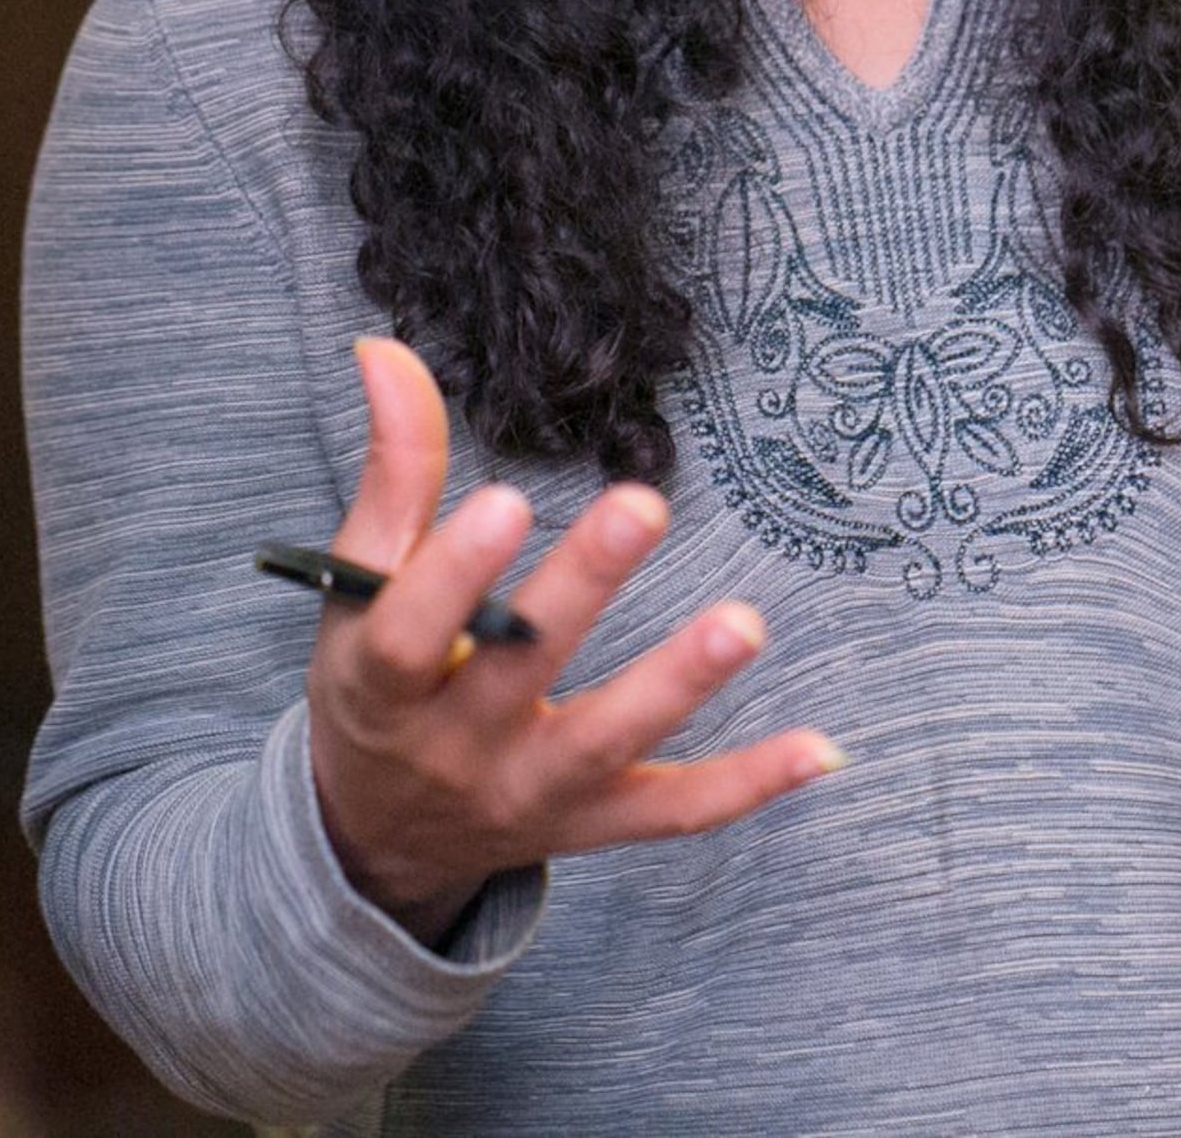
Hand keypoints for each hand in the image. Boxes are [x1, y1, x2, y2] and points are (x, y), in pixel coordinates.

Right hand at [304, 338, 844, 942]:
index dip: (455, 575)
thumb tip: (385, 349)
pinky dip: (747, 784)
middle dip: (581, 592)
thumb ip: (391, 473)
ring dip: (677, 684)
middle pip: (516, 674)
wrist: (381, 830)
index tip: (508, 499)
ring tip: (743, 623)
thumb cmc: (378, 683)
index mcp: (380, 687)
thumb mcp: (359, 589)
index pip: (407, 639)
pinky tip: (821, 748)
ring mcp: (529, 793)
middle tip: (642, 504)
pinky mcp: (595, 821)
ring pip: (606, 743)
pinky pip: (675, 810)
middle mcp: (452, 749)